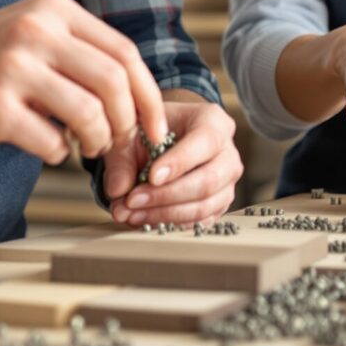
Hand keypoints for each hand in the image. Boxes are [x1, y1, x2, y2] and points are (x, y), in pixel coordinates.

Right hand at [0, 0, 167, 163]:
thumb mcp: (29, 32)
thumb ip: (78, 51)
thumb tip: (136, 96)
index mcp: (52, 10)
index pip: (124, 52)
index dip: (149, 96)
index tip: (155, 128)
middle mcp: (36, 32)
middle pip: (114, 82)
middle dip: (129, 123)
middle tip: (121, 144)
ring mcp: (13, 68)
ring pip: (89, 113)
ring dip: (97, 141)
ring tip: (85, 149)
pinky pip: (50, 141)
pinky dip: (57, 154)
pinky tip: (46, 150)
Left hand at [103, 92, 240, 225]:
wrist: (164, 138)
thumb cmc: (153, 131)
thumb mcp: (133, 133)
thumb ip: (123, 159)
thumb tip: (118, 191)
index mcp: (213, 121)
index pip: (205, 142)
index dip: (179, 162)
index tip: (151, 176)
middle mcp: (227, 153)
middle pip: (208, 181)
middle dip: (167, 195)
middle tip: (133, 200)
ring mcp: (227, 182)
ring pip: (205, 206)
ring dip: (165, 214)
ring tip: (132, 213)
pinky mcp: (219, 204)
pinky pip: (201, 221)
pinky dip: (171, 223)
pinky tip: (144, 219)